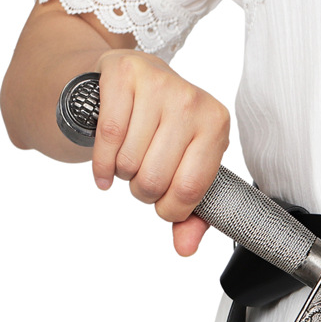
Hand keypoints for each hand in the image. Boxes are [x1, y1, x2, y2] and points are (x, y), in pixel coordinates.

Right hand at [91, 48, 229, 255]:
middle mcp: (192, 102)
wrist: (136, 78)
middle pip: (156, 178)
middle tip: (143, 180)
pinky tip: (105, 172)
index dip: (170, 210)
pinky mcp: (124, 72)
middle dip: (144, 192)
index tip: (164, 206)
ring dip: (123, 175)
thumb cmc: (167, 130)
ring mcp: (159, 83)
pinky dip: (101, 164)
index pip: (190, 189)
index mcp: (217, 126)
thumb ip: (193, 215)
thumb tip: (185, 249)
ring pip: (130, 161)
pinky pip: (107, 136)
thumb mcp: (188, 167)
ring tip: (129, 164)